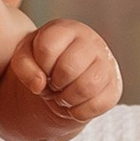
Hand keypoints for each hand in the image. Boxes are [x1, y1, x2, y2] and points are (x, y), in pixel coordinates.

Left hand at [5, 19, 122, 123]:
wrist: (63, 82)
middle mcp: (91, 41)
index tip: (42, 69)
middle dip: (54, 83)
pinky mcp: (115, 87)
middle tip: (53, 84)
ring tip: (63, 94)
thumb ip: (24, 67)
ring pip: (87, 87)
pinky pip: (99, 105)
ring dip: (67, 98)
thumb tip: (39, 84)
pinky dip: (79, 112)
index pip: (47, 48)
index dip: (40, 66)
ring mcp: (107, 63)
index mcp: (66, 29)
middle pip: (68, 68)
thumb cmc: (42, 64)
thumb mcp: (24, 59)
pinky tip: (74, 104)